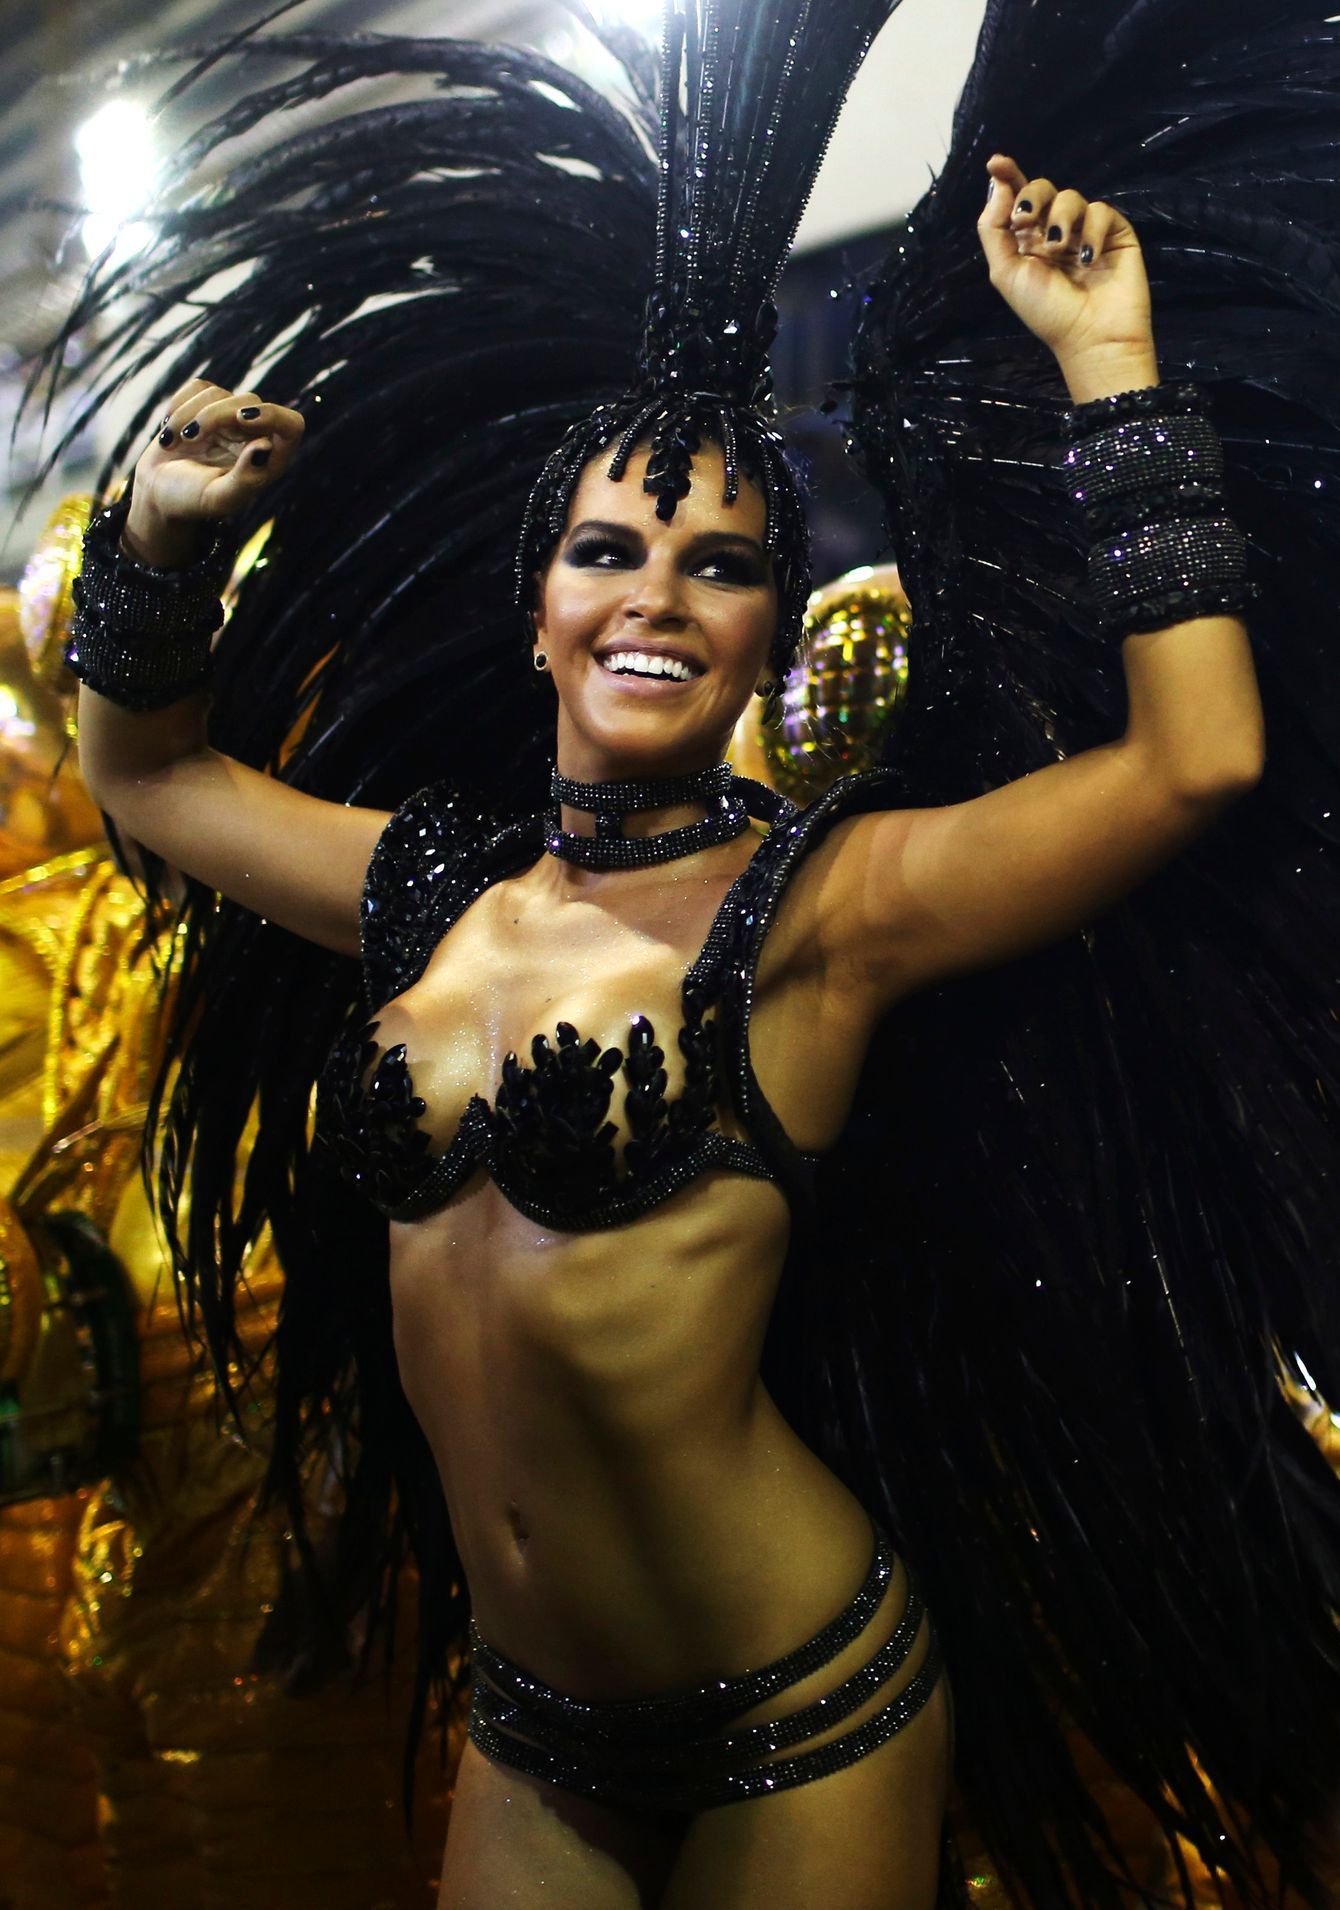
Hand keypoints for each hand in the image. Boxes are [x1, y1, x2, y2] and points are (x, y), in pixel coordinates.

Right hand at [124, 379, 304, 566]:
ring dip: (188, 415)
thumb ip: (246, 477)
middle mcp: (255, 434)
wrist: (159, 492)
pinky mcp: (206, 403)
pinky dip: (178, 405)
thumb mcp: (220, 498)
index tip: (242, 418)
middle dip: (215, 416)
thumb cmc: (193, 500)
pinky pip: (198, 387)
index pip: (291, 424)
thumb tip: (265, 446)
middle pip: (249, 402)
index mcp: (270, 458)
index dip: (272, 415)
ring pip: (218, 393)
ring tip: (173, 442)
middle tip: (189, 438)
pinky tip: (170, 430)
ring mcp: (231, 416)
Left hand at [977, 156, 1157, 403]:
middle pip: (1043, 188)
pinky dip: (1092, 232)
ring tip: (1060, 252)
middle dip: (1033, 198)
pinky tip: (1088, 260)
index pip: (1018, 197)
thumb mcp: (1006, 273)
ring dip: (1061, 221)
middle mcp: (1055, 230)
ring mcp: (1086, 229)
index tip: (996, 162)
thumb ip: (994, 229)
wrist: (1090, 335)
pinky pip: (1100, 211)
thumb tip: (998, 184)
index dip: (1009, 175)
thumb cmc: (1046, 312)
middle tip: (1027, 222)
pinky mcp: (1115, 231)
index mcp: (1027, 240)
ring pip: (1071, 196)